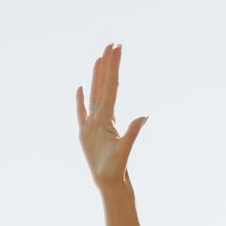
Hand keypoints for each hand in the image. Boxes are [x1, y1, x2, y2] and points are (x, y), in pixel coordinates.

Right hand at [75, 44, 146, 191]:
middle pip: (105, 84)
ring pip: (95, 93)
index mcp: (109, 116)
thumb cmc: (117, 168)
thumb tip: (144, 117)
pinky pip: (81, 111)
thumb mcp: (125, 149)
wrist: (110, 181)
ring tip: (99, 59)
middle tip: (111, 44)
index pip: (112, 85)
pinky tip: (81, 88)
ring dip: (97, 76)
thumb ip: (133, 132)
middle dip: (108, 64)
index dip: (114, 66)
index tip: (116, 48)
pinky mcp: (85, 132)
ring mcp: (94, 123)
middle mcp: (103, 116)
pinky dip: (80, 99)